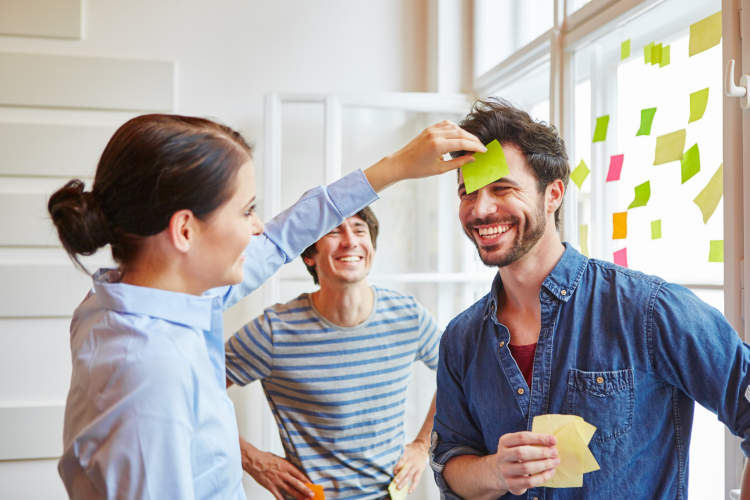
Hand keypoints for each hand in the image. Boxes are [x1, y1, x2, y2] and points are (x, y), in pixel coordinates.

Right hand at [239, 437, 313, 499]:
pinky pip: (278, 496)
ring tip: (304, 499)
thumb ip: (288, 465)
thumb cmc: (266, 458)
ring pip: (290, 490)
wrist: (254, 461)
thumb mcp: (280, 459)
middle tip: (312, 495)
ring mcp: (277, 481)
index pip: (299, 474)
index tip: (313, 485)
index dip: (307, 480)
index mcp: (286, 465)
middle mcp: (283, 474)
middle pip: (297, 483)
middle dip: (305, 490)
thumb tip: (296, 470)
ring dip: (298, 496)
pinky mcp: (270, 486)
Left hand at [364, 120, 485, 191]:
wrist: (401, 163)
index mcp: (437, 145)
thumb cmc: (418, 169)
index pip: (462, 143)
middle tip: (481, 147)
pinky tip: (460, 136)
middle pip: (461, 133)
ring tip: (472, 143)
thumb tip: (473, 158)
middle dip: (473, 140)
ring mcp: (432, 130)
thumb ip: (458, 163)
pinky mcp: (430, 129)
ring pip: (455, 127)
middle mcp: (435, 134)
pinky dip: (456, 129)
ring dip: (465, 134)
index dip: (475, 147)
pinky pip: (446, 125)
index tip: (484, 151)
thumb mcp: (440, 169)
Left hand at [393, 440, 429, 493]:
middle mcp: (411, 461)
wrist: (422, 447)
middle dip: (400, 476)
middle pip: (405, 469)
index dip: (398, 466)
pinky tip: (409, 491)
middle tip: (395, 482)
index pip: (402, 460)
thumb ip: (399, 453)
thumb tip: (389, 458)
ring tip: (399, 487)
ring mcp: (415, 466)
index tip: (394, 472)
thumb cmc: (411, 449)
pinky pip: (416, 479)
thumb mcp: (405, 447)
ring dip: (404, 482)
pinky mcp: (420, 470)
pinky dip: (413, 486)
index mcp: (407, 455)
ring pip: (409, 475)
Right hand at [491, 432, 558, 495]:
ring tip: (555, 461)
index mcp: (504, 441)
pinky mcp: (511, 484)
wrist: (502, 473)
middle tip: (555, 452)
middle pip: (522, 452)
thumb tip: (552, 441)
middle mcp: (502, 455)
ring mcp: (505, 471)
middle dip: (541, 452)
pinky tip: (550, 472)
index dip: (539, 438)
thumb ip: (531, 441)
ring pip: (526, 468)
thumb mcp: (518, 444)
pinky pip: (529, 482)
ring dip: (544, 464)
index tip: (553, 440)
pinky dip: (542, 477)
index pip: (522, 437)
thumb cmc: (516, 455)